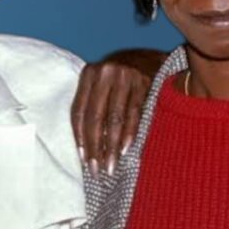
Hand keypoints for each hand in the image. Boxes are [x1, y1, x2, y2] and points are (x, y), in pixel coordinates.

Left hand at [71, 49, 164, 176]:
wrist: (150, 59)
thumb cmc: (120, 79)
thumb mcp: (101, 84)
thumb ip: (91, 105)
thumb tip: (84, 147)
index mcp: (89, 74)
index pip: (79, 111)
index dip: (80, 137)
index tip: (83, 159)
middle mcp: (105, 73)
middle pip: (95, 117)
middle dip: (95, 147)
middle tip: (96, 169)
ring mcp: (125, 77)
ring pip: (115, 118)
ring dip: (112, 146)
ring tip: (111, 166)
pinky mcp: (144, 83)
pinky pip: (134, 114)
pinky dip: (129, 134)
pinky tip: (126, 150)